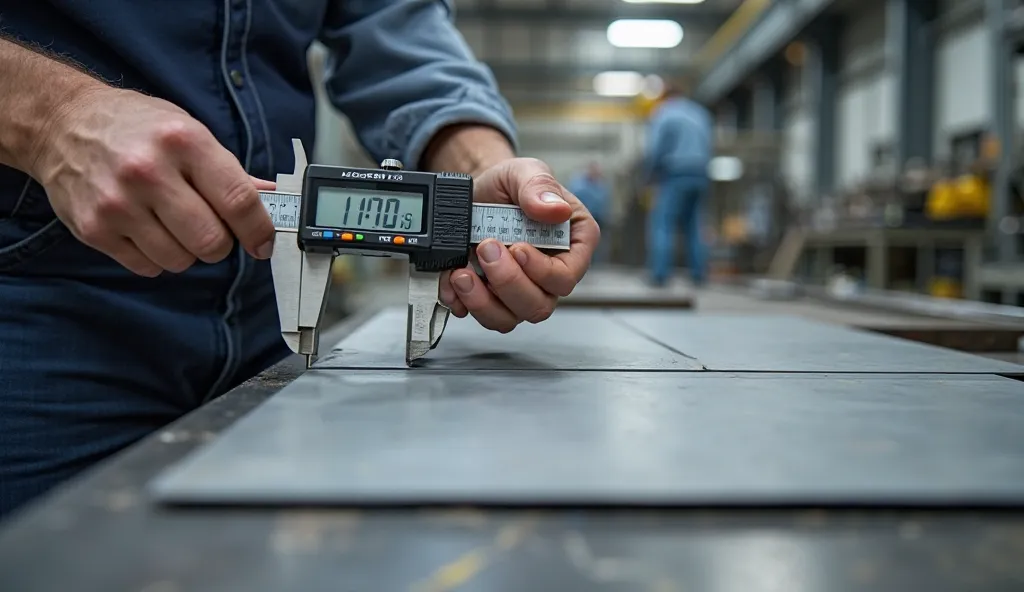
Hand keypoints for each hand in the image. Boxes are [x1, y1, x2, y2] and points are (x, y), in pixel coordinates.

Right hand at [32, 86, 274, 276]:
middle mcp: (149, 172)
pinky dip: (155, 257)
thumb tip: (271, 198)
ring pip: (180, 261)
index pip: (238, 200)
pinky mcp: (94, 229)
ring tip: (172, 224)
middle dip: (220, 244)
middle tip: (211, 229)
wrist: (62, 123)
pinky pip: (147, 267)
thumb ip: (229, 170)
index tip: (263, 244)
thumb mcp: (189, 130)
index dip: (259, 231)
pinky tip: (146, 229)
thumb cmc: (135, 128)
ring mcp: (118, 203)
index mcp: (183, 142)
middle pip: (211, 242)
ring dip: (186, 252)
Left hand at [438, 158, 600, 332]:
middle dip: (507, 282)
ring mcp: (519, 290)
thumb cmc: (510, 186)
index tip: (518, 249)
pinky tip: (451, 282)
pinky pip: (479, 314)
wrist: (476, 192)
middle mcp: (549, 274)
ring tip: (462, 272)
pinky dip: (461, 302)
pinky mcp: (490, 298)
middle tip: (486, 248)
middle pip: (538, 305)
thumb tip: (555, 209)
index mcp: (572, 245)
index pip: (566, 277)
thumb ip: (539, 186)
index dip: (542, 272)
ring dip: (482, 300)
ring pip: (508, 317)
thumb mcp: (525, 171)